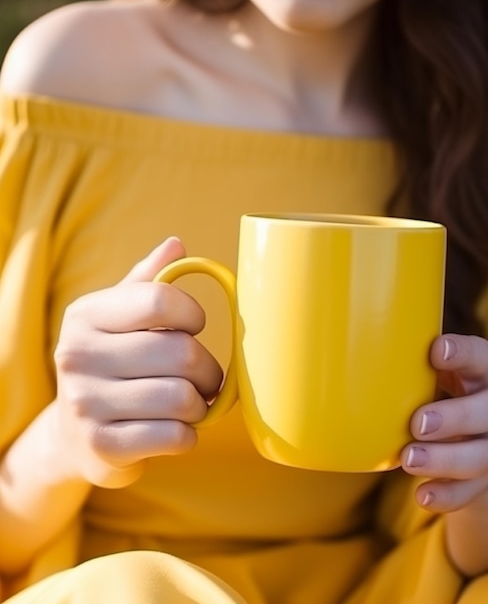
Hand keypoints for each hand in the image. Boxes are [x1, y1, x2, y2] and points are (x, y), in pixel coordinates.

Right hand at [52, 237, 222, 487]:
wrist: (74, 434)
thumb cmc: (111, 363)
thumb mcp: (118, 317)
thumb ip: (148, 281)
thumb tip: (176, 244)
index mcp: (85, 315)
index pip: (160, 300)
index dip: (193, 314)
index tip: (194, 327)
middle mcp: (77, 356)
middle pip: (181, 352)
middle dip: (209, 369)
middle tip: (207, 377)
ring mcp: (86, 404)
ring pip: (182, 398)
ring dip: (201, 403)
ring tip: (194, 402)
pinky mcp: (102, 447)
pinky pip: (175, 437)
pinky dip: (190, 434)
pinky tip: (180, 428)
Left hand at [401, 333, 487, 512]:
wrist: (485, 446)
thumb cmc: (448, 396)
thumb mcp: (442, 375)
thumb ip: (416, 365)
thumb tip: (354, 352)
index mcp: (487, 373)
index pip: (483, 356)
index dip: (463, 352)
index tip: (436, 350)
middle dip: (454, 417)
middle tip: (417, 423)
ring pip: (483, 455)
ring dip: (444, 459)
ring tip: (408, 459)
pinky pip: (472, 491)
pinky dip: (448, 495)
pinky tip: (422, 495)